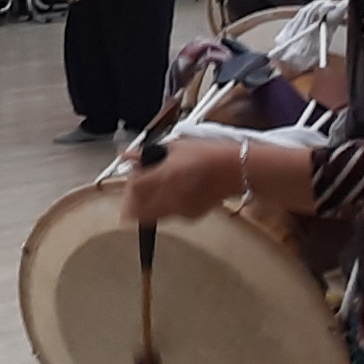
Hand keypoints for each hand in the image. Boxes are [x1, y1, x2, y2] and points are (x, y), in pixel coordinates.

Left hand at [121, 136, 244, 224]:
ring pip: (151, 217)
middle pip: (138, 210)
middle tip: (133, 195)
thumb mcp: (175, 146)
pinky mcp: (191, 216)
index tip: (129, 182)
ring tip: (151, 196)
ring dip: (145, 209)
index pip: (134, 187)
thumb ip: (147, 154)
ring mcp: (181, 209)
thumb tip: (127, 155)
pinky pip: (170, 216)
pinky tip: (174, 196)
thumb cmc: (210, 153)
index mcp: (165, 175)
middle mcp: (171, 195)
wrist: (236, 169)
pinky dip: (166, 209)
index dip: (128, 186)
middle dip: (131, 204)